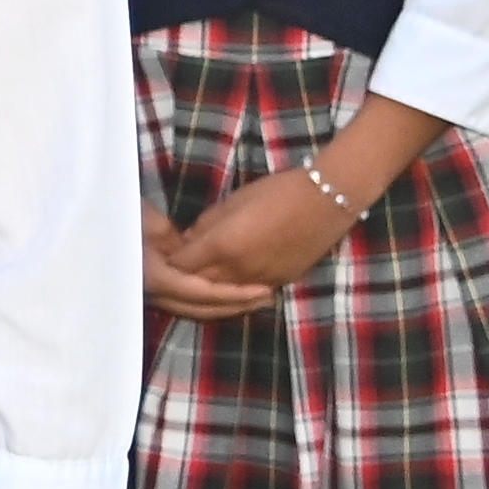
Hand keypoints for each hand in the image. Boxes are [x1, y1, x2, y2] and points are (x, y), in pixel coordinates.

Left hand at [158, 163, 359, 310]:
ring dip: (205, 288)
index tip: (162, 254)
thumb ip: (206, 224)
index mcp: (222, 246)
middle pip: (196, 285)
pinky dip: (232, 292)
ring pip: (221, 296)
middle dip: (181, 278)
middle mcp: (237, 270)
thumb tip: (188, 241)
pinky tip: (226, 283)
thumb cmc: (278, 192)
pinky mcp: (277, 284)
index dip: (168, 261)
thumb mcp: (234, 201)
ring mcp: (258, 281)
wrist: (326, 201)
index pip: (181, 265)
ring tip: (196, 278)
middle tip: (173, 268)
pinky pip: (245, 295)